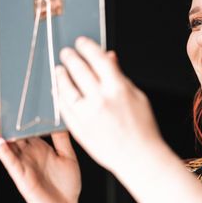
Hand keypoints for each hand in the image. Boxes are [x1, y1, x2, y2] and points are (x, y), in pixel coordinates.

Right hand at [0, 97, 81, 202]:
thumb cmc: (67, 185)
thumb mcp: (68, 155)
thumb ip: (61, 138)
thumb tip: (59, 117)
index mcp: (39, 147)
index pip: (24, 126)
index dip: (16, 114)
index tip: (9, 97)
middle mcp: (28, 153)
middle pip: (10, 131)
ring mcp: (22, 163)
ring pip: (5, 143)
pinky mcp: (20, 175)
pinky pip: (9, 159)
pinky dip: (1, 148)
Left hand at [55, 37, 160, 174]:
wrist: (139, 158)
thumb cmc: (143, 130)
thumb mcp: (138, 97)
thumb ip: (120, 76)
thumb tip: (109, 57)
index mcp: (118, 89)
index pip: (98, 59)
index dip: (88, 48)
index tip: (82, 43)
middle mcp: (101, 100)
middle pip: (80, 70)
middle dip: (71, 58)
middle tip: (66, 53)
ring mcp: (87, 115)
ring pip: (67, 88)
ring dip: (61, 76)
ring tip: (59, 70)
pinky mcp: (78, 128)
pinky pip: (63, 108)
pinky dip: (59, 96)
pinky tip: (58, 91)